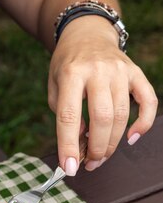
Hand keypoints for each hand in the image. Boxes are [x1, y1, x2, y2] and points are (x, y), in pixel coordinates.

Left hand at [48, 17, 157, 174]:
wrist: (87, 34)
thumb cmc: (68, 66)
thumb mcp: (55, 87)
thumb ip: (63, 115)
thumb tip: (81, 142)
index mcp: (72, 73)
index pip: (69, 116)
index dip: (69, 146)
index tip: (70, 168)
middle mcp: (98, 70)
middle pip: (102, 118)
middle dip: (96, 148)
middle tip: (90, 164)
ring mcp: (120, 70)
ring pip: (122, 115)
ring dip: (112, 143)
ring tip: (101, 157)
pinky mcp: (136, 73)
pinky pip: (148, 102)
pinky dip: (143, 124)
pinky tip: (131, 138)